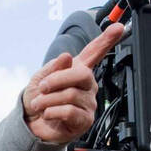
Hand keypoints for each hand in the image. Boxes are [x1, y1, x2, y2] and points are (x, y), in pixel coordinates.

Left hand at [22, 23, 124, 144]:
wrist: (31, 124)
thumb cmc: (38, 100)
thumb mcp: (40, 80)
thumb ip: (53, 68)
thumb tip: (66, 58)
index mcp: (77, 70)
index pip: (94, 52)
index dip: (106, 40)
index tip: (118, 27)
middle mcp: (87, 86)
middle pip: (82, 74)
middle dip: (57, 80)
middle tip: (43, 87)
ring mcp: (88, 103)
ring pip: (71, 95)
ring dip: (48, 100)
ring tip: (39, 104)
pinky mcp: (85, 120)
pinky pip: (69, 111)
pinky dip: (52, 112)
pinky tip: (48, 114)